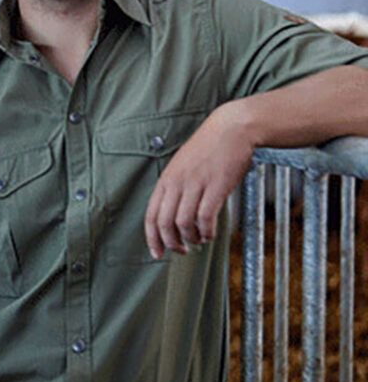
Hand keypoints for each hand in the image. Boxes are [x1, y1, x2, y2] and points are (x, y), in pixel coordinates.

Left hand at [144, 103, 254, 258]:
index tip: (157, 253)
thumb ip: (175, 188)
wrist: (231, 129)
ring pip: (183, 223)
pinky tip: (210, 233)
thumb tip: (173, 214)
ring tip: (198, 240)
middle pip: (164, 223)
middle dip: (171, 243)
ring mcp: (195, 183)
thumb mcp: (183, 166)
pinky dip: (207, 231)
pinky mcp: (215, 185)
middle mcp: (177, 182)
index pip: (151, 215)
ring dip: (190, 238)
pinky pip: (205, 216)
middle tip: (181, 250)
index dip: (152, 238)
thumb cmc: (209, 148)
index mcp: (166, 179)